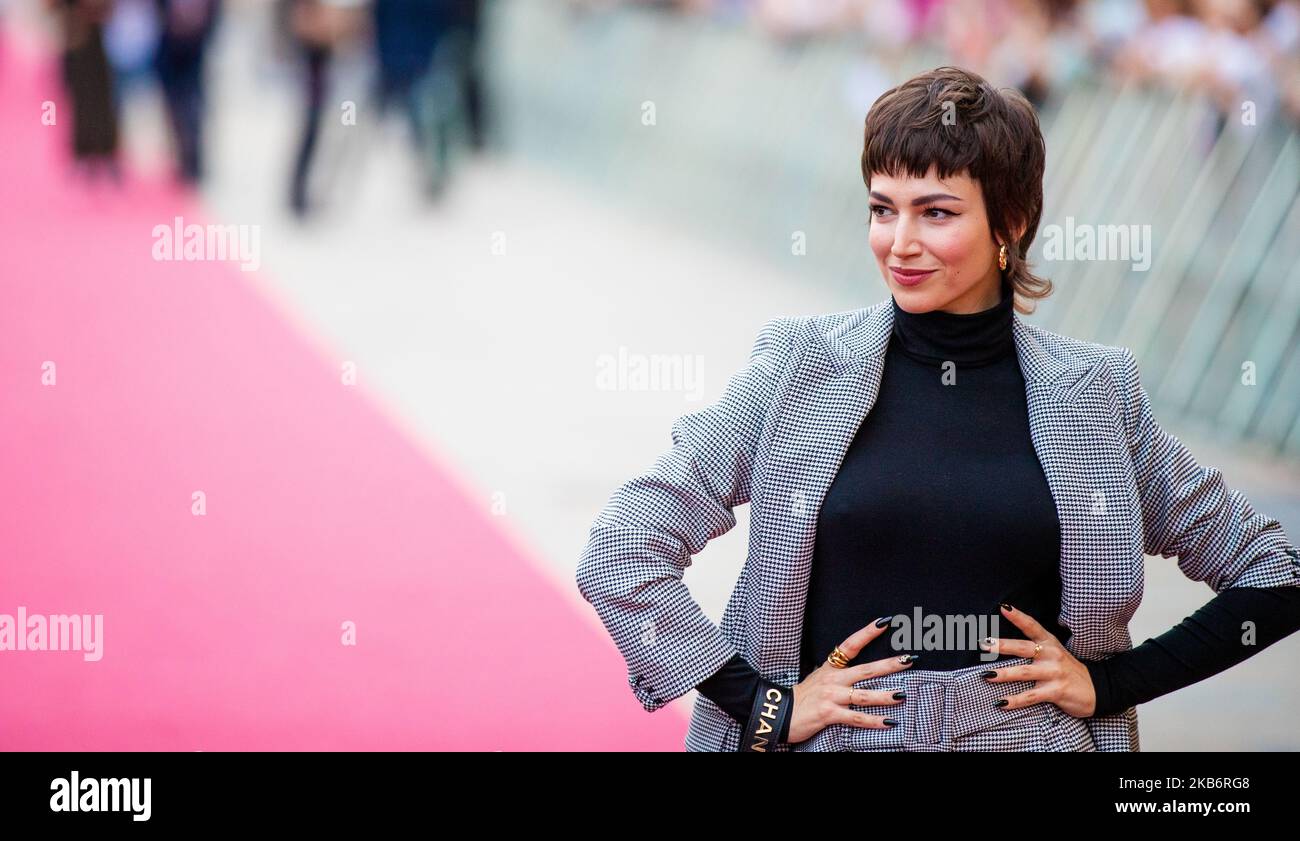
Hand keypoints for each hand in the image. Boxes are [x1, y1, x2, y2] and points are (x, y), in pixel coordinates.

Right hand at [787, 617, 914, 743]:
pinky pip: (856, 717)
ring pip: (863, 695)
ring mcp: (831, 696)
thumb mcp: (819, 677)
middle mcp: (833, 679)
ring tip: (903, 695)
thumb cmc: (804, 697)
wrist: (780, 713)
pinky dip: (874, 721)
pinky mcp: (829, 714)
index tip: (885, 623)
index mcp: (831, 667)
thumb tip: (860, 671)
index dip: (867, 633)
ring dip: (885, 695)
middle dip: (889, 665)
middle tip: (909, 659)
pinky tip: (890, 722)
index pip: (851, 645)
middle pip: (866, 670)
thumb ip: (838, 673)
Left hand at [979, 604, 1096, 717]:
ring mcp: (1054, 673)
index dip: (1018, 616)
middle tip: (983, 644)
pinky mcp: (1056, 691)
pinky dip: (1015, 700)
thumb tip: (1002, 645)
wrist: (1096, 690)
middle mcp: (1051, 655)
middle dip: (1002, 646)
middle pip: (1023, 648)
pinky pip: (1031, 696)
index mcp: (1049, 643)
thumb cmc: (1067, 670)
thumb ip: (1034, 648)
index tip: (1003, 607)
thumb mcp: (1054, 653)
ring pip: (1024, 672)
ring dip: (1004, 674)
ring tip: (986, 675)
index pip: (1032, 626)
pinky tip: (1000, 702)